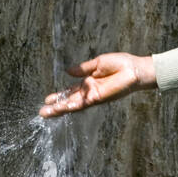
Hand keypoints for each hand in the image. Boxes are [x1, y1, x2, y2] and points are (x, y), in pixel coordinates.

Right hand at [40, 53, 155, 116]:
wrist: (135, 69)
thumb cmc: (121, 64)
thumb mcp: (98, 63)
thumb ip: (83, 68)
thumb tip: (67, 71)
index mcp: (88, 82)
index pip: (70, 91)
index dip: (59, 96)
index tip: (47, 100)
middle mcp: (89, 91)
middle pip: (69, 101)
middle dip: (56, 107)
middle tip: (42, 112)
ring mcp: (94, 96)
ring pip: (73, 105)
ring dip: (60, 109)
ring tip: (47, 113)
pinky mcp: (99, 97)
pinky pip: (83, 102)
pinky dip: (72, 105)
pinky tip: (62, 107)